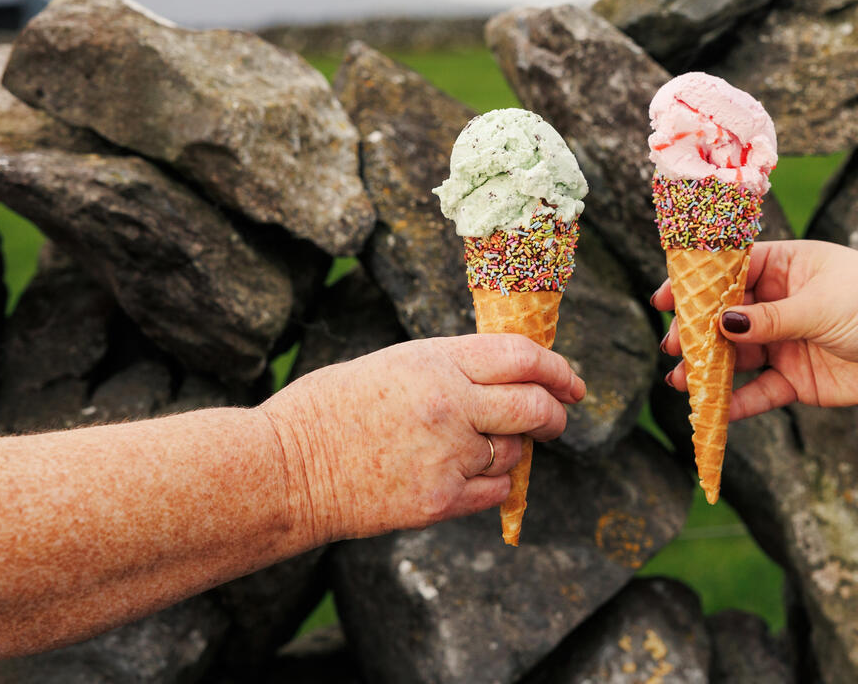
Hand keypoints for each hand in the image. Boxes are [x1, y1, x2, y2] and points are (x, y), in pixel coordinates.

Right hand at [260, 334, 584, 541]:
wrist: (286, 469)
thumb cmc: (331, 408)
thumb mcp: (396, 364)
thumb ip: (454, 368)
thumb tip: (509, 377)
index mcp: (436, 362)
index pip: (522, 358)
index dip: (557, 368)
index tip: (571, 381)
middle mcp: (451, 405)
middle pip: (534, 407)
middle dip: (555, 414)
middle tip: (557, 418)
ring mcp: (447, 455)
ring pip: (514, 452)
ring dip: (512, 448)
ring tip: (477, 445)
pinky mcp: (440, 499)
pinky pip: (494, 489)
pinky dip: (493, 481)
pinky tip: (466, 473)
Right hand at [654, 240, 857, 419]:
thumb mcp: (822, 306)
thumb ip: (769, 319)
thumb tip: (721, 322)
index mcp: (789, 267)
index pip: (731, 271)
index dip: (695, 285)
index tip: (663, 299)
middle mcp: (784, 303)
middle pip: (727, 317)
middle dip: (696, 332)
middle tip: (671, 347)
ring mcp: (789, 342)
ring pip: (737, 356)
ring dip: (709, 369)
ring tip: (681, 381)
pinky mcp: (799, 380)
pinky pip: (759, 392)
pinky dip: (736, 402)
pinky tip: (713, 411)